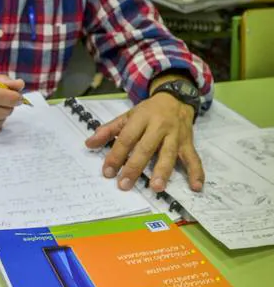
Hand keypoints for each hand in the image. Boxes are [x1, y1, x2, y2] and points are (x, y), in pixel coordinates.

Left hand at [85, 93, 203, 192]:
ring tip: (156, 187)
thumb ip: (108, 130)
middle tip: (125, 184)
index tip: (107, 172)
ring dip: (163, 171)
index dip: (116, 155)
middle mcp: (159, 126)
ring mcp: (176, 135)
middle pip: (146, 148)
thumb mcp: (128, 116)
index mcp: (141, 118)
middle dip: (135, 167)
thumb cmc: (149, 111)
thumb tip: (89, 144)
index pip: (126, 138)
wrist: (176, 98)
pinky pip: (193, 158)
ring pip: (169, 154)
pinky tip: (196, 186)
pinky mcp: (189, 143)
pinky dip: (197, 172)